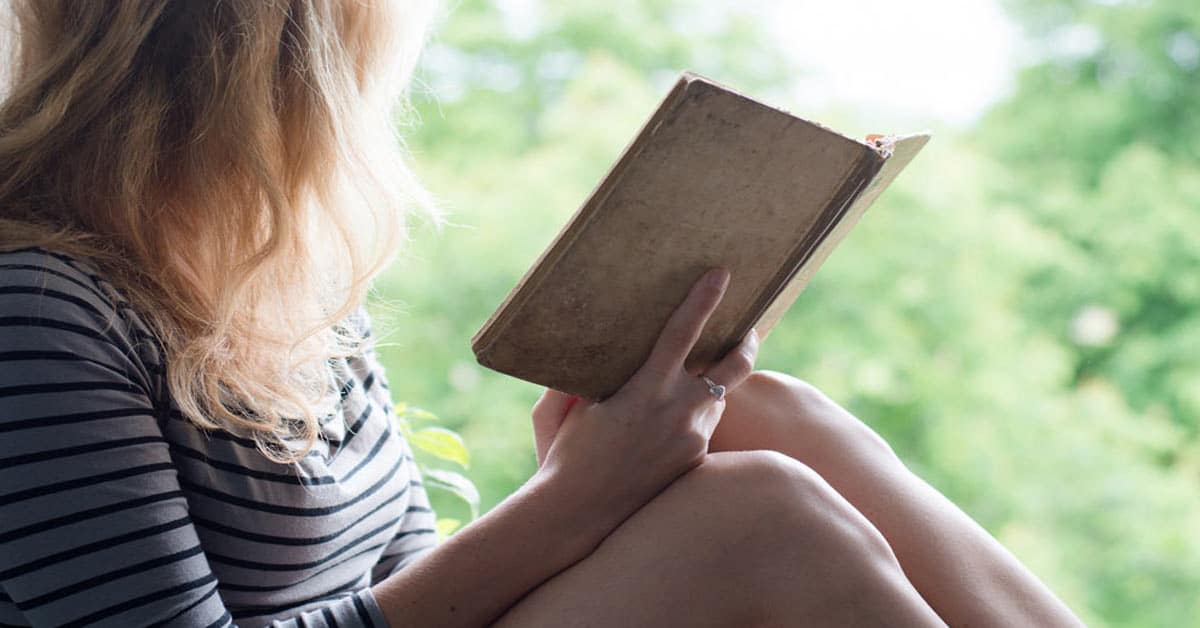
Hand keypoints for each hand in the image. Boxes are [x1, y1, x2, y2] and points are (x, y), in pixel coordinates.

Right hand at [528, 267, 760, 528]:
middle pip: (734, 364)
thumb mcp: (562, 407)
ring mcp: (692, 438)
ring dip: (709, 385)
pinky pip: (704, 427)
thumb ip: (577, 378)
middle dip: (746, 339)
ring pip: (717, 398)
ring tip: (694, 380)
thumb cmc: (562, 455)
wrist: (579, 514)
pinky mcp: (696, 461)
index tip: (721, 273)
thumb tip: (588, 356)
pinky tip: (670, 425)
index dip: (703, 300)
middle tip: (748, 326)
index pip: (682, 333)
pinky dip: (693, 417)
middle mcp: (677, 411)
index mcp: (644, 389)